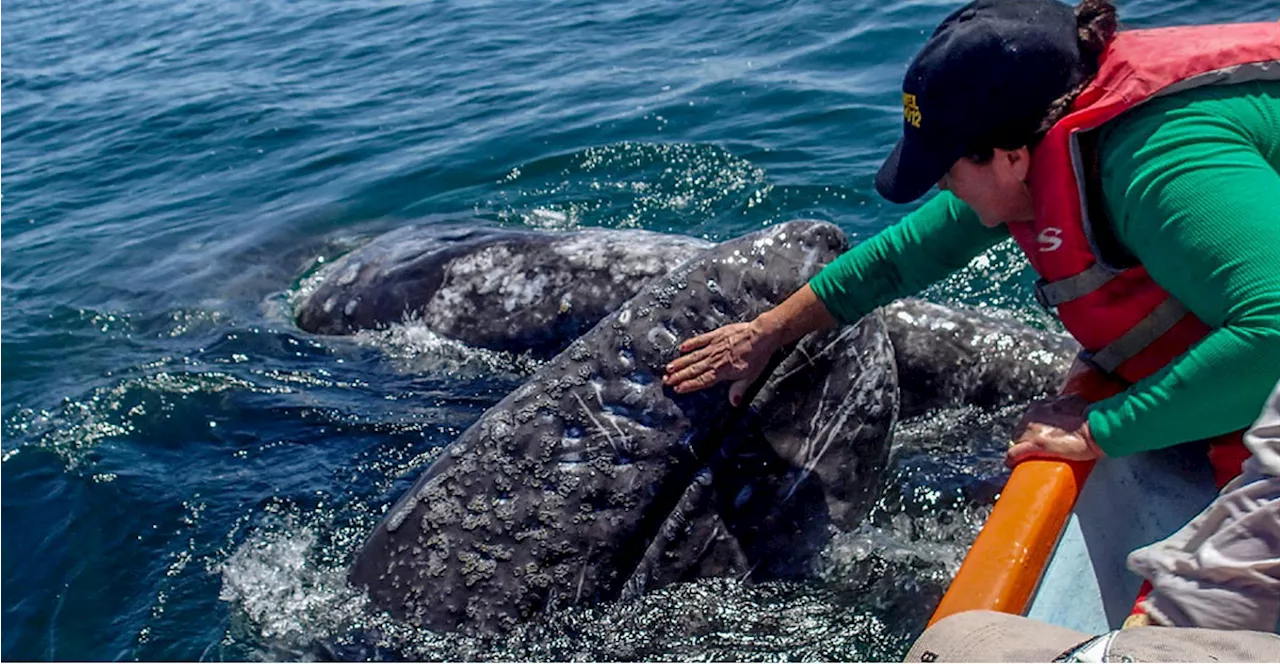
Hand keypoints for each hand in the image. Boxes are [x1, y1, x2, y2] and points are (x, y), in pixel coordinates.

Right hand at [663, 320, 777, 405]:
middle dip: (679, 376)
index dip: (689, 385)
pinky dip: (691, 344)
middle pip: (694, 370)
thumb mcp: (750, 377)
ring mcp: (714, 347)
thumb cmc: (757, 356)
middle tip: (666, 381)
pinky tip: (682, 348)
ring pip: (693, 357)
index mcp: (722, 372)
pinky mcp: (716, 335)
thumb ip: (739, 389)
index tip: (677, 389)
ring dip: (680, 363)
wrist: (761, 335)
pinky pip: (700, 340)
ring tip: (669, 368)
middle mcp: (714, 360)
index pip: (702, 381)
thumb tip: (734, 403)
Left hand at [1005, 394, 1104, 466]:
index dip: (1031, 428)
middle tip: (1036, 447)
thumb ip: (1063, 404)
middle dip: (1025, 438)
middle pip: (1020, 429)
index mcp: (1040, 405)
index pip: (1028, 418)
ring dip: (1022, 447)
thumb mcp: (1072, 403)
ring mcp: (1032, 431)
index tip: (1035, 434)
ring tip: (1030, 456)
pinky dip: (1012, 459)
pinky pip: (1014, 453)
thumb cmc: (1090, 416)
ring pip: (1016, 440)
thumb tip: (1068, 407)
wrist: (1096, 427)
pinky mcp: (1035, 445)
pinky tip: (1012, 463)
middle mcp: (1032, 415)